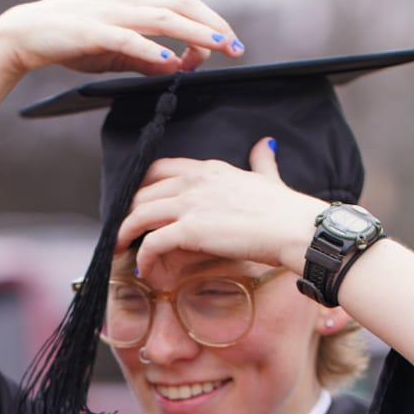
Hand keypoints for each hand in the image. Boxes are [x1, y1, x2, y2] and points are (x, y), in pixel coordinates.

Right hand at [0, 0, 243, 80]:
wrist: (25, 33)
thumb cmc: (71, 41)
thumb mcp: (115, 52)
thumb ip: (145, 59)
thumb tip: (176, 66)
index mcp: (136, 6)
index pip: (183, 8)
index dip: (209, 25)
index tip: (226, 48)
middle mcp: (129, 4)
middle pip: (181, 6)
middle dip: (213, 25)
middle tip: (237, 47)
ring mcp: (112, 15)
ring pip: (162, 18)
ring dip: (194, 32)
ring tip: (218, 47)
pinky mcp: (92, 31)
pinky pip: (126, 38)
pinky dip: (149, 46)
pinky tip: (168, 57)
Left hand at [115, 138, 321, 282]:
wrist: (293, 228)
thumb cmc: (284, 208)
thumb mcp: (268, 176)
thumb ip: (261, 160)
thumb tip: (265, 144)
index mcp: (209, 169)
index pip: (160, 169)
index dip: (142, 186)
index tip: (136, 203)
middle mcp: (194, 182)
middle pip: (143, 192)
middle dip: (128, 211)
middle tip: (125, 230)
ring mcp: (190, 204)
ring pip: (139, 214)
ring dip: (124, 233)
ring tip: (120, 249)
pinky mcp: (190, 231)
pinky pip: (152, 242)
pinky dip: (143, 258)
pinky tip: (143, 269)